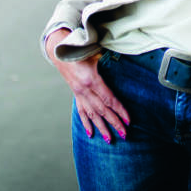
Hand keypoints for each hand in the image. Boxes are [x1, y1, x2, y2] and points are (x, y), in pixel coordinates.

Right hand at [45, 28, 130, 143]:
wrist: (61, 52)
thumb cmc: (82, 50)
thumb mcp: (96, 54)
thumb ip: (109, 60)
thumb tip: (125, 62)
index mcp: (92, 80)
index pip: (109, 99)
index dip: (119, 110)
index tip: (128, 120)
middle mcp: (84, 90)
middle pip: (102, 110)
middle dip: (114, 123)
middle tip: (124, 134)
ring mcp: (79, 94)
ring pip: (92, 114)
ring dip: (101, 128)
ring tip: (110, 139)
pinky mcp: (76, 95)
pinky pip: (81, 112)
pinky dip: (86, 123)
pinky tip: (91, 133)